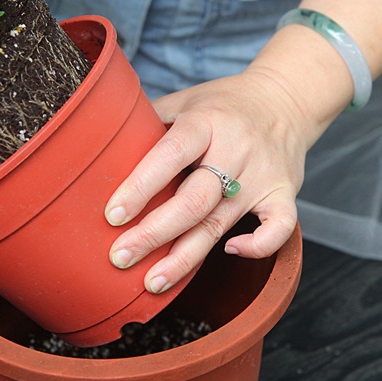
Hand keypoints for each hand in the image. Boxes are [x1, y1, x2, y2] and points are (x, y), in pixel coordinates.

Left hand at [104, 69, 311, 293]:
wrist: (285, 98)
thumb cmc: (221, 105)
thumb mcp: (185, 100)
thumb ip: (149, 124)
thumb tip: (96, 151)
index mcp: (205, 121)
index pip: (170, 154)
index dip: (140, 187)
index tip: (112, 216)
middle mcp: (236, 149)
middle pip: (194, 199)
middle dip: (154, 233)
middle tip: (120, 257)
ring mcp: (263, 174)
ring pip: (222, 221)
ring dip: (185, 257)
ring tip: (153, 282)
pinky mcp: (285, 192)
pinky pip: (279, 227)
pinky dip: (259, 245)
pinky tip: (228, 253)